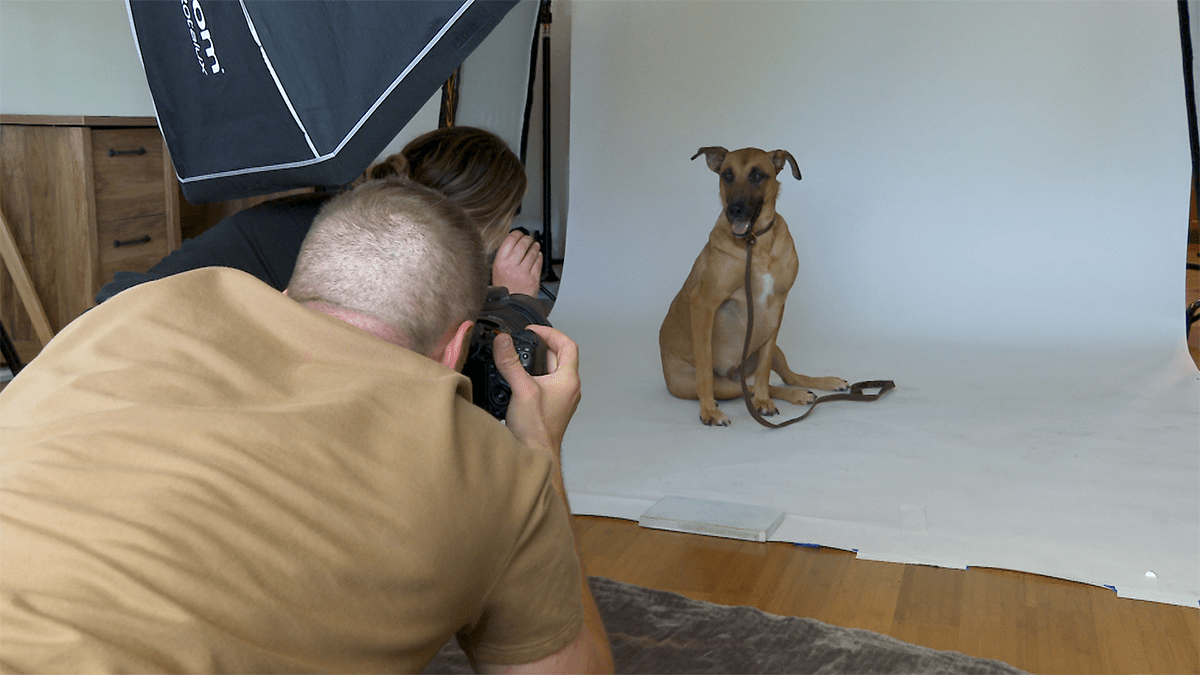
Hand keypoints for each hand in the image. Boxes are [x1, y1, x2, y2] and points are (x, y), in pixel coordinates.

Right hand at [492, 230, 542, 296]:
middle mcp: (511, 266)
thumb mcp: (496, 271)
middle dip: (527, 238)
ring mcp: (523, 272)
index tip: (519, 233)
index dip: (516, 234)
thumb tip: (513, 243)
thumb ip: (503, 257)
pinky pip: (538, 263)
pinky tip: (538, 255)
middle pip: (522, 244)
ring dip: (535, 246)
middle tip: (528, 238)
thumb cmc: (503, 288)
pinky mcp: (533, 279)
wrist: (510, 305)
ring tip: (535, 245)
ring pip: (532, 252)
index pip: (509, 240)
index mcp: (500, 263)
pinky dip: (539, 257)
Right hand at [492, 325, 579, 457]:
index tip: (533, 331)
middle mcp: (569, 388)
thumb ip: (511, 363)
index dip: (551, 333)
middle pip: (559, 357)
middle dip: (540, 346)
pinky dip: (534, 377)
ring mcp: (562, 398)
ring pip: (551, 371)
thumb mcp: (521, 389)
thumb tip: (503, 341)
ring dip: (537, 362)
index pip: (568, 345)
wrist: (536, 455)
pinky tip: (519, 380)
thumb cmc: (536, 430)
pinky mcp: (552, 407)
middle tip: (522, 341)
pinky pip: (546, 384)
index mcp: (569, 380)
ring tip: (518, 358)